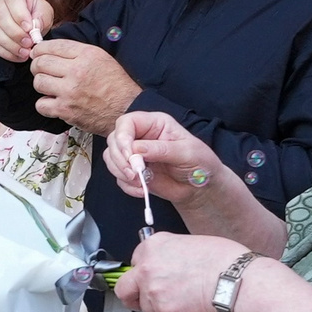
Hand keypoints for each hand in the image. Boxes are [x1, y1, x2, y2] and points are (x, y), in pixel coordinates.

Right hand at [0, 0, 51, 62]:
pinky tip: (14, 55)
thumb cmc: (34, 9)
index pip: (13, 0)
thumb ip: (42, 17)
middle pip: (0, 16)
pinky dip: (1, 51)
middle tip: (28, 44)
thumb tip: (35, 29)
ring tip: (23, 52)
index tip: (30, 29)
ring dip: (8, 44)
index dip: (20, 16)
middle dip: (15, 33)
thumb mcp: (44, 9)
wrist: (23, 13)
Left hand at [27, 40, 141, 133]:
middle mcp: (77, 71)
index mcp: (88, 55)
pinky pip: (41, 104)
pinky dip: (44, 104)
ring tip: (50, 86)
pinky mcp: (66, 110)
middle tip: (40, 69)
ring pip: (38, 82)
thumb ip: (78, 53)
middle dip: (37, 65)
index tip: (37, 52)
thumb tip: (51, 49)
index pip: (54, 46)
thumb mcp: (102, 59)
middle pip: (41, 63)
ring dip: (41, 84)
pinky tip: (53, 102)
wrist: (126, 109)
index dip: (40, 49)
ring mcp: (70, 92)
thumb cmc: (116, 85)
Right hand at [104, 111, 220, 201]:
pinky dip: (126, 185)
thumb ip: (162, 149)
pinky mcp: (132, 171)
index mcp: (155, 124)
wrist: (200, 188)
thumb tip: (137, 149)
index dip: (123, 137)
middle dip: (120, 158)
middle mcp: (141, 136)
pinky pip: (117, 176)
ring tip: (139, 181)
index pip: (128, 122)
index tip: (129, 155)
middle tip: (133, 173)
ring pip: (111, 157)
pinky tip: (141, 189)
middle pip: (114, 140)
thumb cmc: (200, 164)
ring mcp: (135, 154)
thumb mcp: (187, 153)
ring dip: (121, 172)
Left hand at [115, 231, 243, 311]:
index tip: (150, 276)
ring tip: (183, 300)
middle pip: (124, 288)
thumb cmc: (224, 261)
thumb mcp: (191, 243)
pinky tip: (190, 308)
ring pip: (146, 307)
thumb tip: (167, 263)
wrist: (235, 281)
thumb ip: (169, 253)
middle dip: (132, 295)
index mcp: (153, 246)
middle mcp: (147, 268)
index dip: (144, 270)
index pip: (135, 260)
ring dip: (160, 307)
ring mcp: (153, 292)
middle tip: (144, 298)